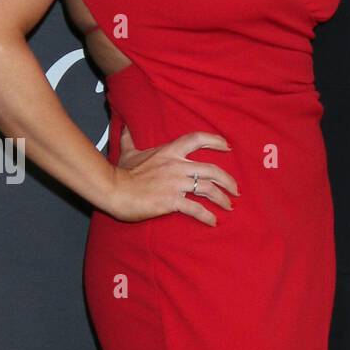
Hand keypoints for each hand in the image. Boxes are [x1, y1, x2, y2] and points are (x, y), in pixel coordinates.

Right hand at [108, 125, 238, 226]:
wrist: (114, 190)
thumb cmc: (121, 172)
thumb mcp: (128, 152)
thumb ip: (130, 139)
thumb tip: (123, 127)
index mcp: (170, 152)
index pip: (198, 139)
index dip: (215, 141)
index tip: (228, 146)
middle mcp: (178, 166)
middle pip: (212, 170)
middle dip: (228, 181)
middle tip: (236, 189)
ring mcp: (176, 184)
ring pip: (208, 189)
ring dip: (222, 199)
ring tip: (229, 206)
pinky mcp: (172, 201)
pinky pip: (195, 209)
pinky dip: (207, 216)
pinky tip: (213, 221)